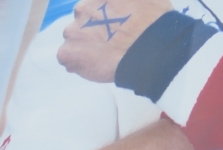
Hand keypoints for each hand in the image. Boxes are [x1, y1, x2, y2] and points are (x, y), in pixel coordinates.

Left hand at [57, 0, 171, 82]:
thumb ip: (132, 2)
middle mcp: (81, 9)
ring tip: (106, 60)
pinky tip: (98, 68)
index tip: (115, 31)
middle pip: (82, 23)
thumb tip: (132, 7)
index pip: (93, 10)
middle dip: (93, 33)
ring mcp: (73, 30)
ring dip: (86, 48)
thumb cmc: (155, 24)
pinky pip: (67, 59)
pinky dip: (79, 64)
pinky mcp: (69, 52)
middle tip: (112, 46)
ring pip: (74, 41)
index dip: (104, 22)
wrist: (152, 50)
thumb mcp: (148, 0)